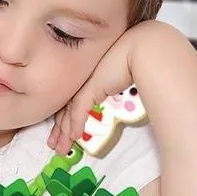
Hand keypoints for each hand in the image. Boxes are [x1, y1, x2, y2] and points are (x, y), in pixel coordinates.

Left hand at [48, 23, 142, 154]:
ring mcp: (84, 84)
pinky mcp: (90, 88)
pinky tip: (75, 136)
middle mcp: (82, 81)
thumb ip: (107, 87)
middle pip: (65, 109)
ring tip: (61, 148)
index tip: (59, 134)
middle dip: (59, 130)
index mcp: (85, 78)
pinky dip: (76, 124)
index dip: (63, 120)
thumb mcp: (115, 77)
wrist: (141, 48)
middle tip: (55, 145)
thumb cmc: (134, 58)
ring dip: (65, 133)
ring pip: (68, 112)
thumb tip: (110, 95)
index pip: (69, 102)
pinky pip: (79, 111)